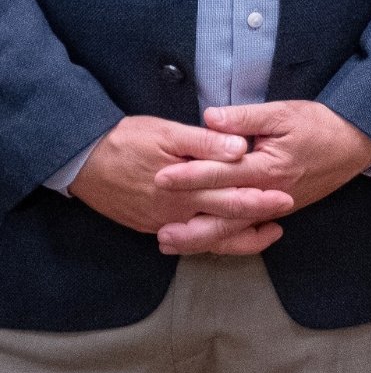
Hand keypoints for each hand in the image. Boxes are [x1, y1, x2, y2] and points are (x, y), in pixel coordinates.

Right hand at [69, 115, 294, 255]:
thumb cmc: (128, 140)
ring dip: (236, 238)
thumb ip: (205, 143)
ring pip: (206, 239)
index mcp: (185, 188)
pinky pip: (187, 240)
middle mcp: (175, 213)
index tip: (286, 198)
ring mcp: (161, 223)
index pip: (230, 199)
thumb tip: (240, 148)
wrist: (82, 161)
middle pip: (223, 224)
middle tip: (284, 218)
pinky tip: (224, 234)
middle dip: (255, 222)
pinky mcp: (150, 226)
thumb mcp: (168, 132)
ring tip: (265, 233)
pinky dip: (209, 240)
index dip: (260, 200)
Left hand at [153, 100, 370, 253]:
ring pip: (233, 230)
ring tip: (171, 244)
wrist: (355, 144)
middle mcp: (269, 194)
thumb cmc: (320, 125)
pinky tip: (204, 244)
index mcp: (268, 167)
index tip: (161, 177)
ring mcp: (274, 207)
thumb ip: (246, 117)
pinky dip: (224, 240)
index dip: (190, 174)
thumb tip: (210, 117)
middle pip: (224, 214)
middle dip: (189, 222)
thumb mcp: (285, 112)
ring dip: (201, 239)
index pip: (222, 173)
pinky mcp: (278, 211)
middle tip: (157, 231)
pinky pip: (247, 231)